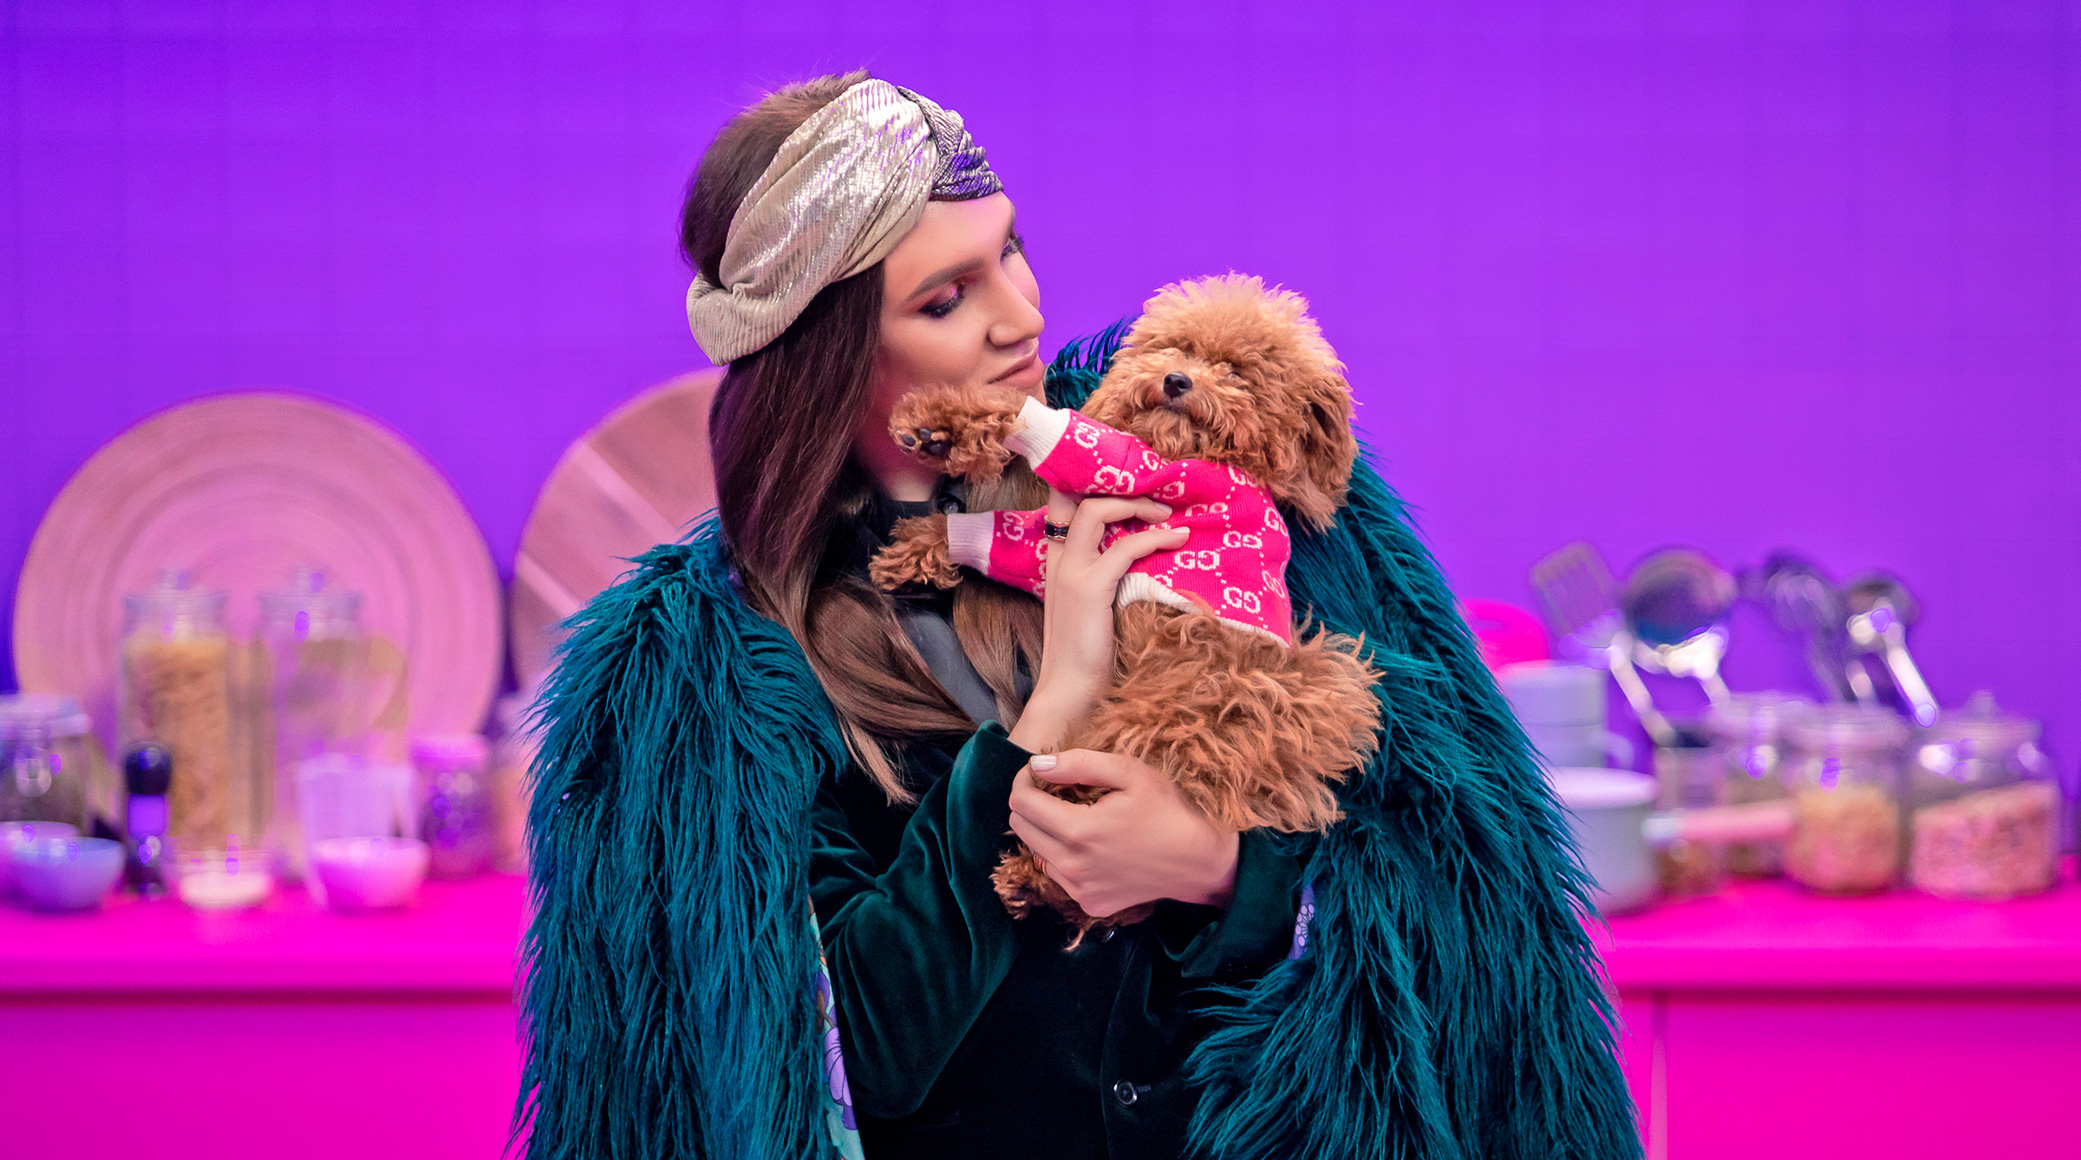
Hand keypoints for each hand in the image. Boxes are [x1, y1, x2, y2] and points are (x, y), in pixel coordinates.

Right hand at [1005, 491, 1187, 752]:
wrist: (1071, 692)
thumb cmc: (1088, 655)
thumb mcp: (1095, 607)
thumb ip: (1109, 577)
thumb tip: (1148, 555)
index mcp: (1057, 563)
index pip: (1062, 507)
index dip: (1090, 487)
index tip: (1131, 487)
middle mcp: (1058, 561)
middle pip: (1076, 498)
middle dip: (1118, 489)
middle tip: (1156, 501)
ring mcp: (1071, 572)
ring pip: (1095, 510)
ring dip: (1137, 505)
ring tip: (1167, 514)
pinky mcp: (1090, 588)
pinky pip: (1125, 547)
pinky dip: (1155, 538)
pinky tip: (1178, 539)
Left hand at [1008, 749, 1239, 915]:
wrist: (1197, 862)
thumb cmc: (1167, 811)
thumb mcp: (1130, 773)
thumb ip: (1079, 764)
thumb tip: (1038, 764)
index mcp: (1078, 831)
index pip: (1021, 802)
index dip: (1024, 779)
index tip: (1039, 771)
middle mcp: (1071, 866)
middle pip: (1021, 827)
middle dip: (1030, 802)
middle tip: (1057, 789)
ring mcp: (1079, 890)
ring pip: (1037, 851)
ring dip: (1046, 830)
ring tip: (1078, 816)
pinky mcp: (1089, 904)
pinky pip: (1058, 874)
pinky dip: (1064, 855)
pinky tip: (1092, 845)